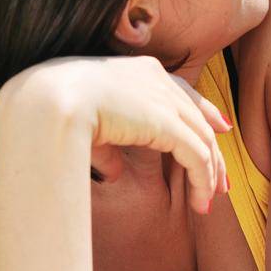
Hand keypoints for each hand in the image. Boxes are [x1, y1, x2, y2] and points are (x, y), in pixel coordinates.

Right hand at [1, 54, 230, 214]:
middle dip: (214, 150)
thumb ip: (106, 146)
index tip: (221, 128)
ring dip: (209, 173)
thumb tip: (112, 173)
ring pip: (203, 139)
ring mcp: (165, 99)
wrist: (50, 99)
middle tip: (221, 179)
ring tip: (209, 201)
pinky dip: (202, 180)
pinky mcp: (168, 123)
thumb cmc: (55, 108)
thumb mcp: (86, 125)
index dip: (204, 110)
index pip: (182, 90)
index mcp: (139, 70)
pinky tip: (202, 201)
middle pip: (198, 116)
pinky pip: (197, 156)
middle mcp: (158, 78)